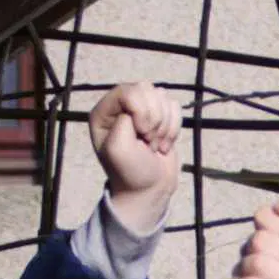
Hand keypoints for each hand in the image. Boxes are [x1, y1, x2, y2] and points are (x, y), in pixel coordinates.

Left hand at [86, 81, 181, 234]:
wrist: (149, 190)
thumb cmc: (129, 172)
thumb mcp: (117, 148)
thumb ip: (124, 120)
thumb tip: (141, 106)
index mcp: (103, 112)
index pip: (127, 91)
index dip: (141, 110)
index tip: (141, 133)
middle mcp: (121, 106)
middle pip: (146, 89)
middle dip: (154, 117)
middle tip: (147, 140)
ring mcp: (141, 109)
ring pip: (162, 97)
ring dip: (164, 124)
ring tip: (154, 144)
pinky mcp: (160, 115)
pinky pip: (174, 106)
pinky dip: (174, 126)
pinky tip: (163, 143)